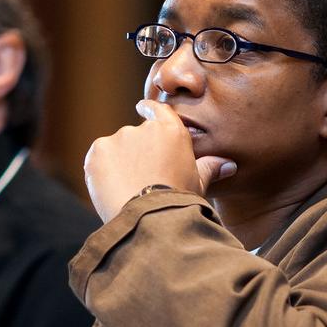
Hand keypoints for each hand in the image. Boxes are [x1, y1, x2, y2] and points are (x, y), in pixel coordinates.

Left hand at [83, 100, 235, 221]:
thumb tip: (229, 164)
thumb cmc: (178, 201)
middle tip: (140, 178)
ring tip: (127, 189)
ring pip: (116, 148)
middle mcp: (144, 129)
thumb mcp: (198, 184)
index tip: (143, 108)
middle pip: (136, 136)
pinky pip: (98, 159)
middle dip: (136, 152)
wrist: (148, 217)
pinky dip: (101, 171)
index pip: (158, 110)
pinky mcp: (98, 152)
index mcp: (171, 131)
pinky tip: (112, 189)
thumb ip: (210, 168)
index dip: (150, 109)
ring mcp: (119, 138)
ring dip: (118, 162)